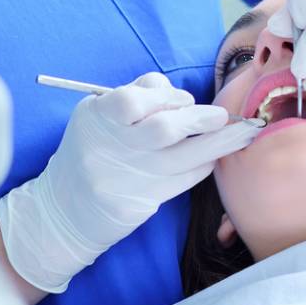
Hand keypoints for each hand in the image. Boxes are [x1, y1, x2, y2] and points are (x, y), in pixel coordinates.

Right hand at [0, 72, 259, 292]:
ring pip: (185, 157)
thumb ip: (136, 96)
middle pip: (164, 129)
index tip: (184, 100)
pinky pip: (184, 180)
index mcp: (95, 119)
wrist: (64, 209)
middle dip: (199, 119)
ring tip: (241, 133)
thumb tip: (182, 96)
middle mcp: (109, 149)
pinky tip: (212, 158)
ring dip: (218, 143)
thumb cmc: (89, 150)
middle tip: (221, 116)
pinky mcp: (140, 204)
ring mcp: (126, 179)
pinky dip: (202, 165)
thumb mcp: (97, 115)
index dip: (166, 97)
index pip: (132, 101)